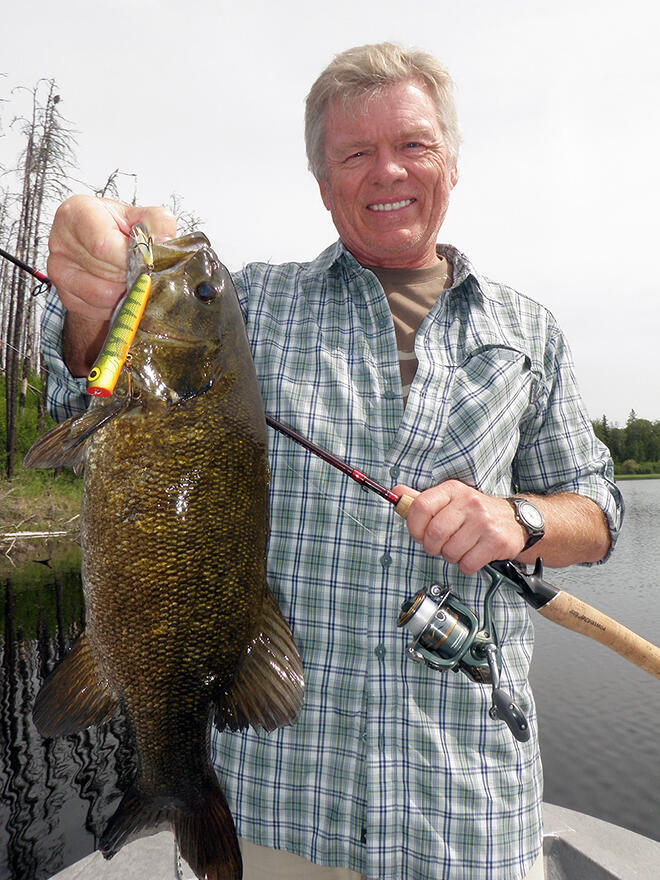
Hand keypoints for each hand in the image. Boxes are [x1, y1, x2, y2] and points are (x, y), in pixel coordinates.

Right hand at [48, 195, 176, 375]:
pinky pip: (98, 309)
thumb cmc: (119, 228)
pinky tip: (119, 288)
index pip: (102, 245)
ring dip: (126, 291)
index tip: (146, 261)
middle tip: (141, 269)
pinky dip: (116, 304)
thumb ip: (158, 222)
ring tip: (131, 277)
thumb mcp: (142, 216)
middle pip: (106, 272)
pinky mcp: (65, 295)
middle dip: (132, 275)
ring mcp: (58, 271)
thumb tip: (165, 241)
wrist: (101, 245)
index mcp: (76, 213)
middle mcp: (61, 241)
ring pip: (103, 295)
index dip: (130, 259)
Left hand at [393, 480, 527, 574]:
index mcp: (453, 490)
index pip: (421, 506)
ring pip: (450, 551)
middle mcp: (469, 503)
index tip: (418, 534)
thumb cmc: (475, 512)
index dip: (413, 526)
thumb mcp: (449, 499)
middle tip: (439, 546)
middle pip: (434, 533)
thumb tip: (396, 494)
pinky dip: (466, 565)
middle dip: (432, 547)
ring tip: (459, 548)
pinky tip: (472, 554)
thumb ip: (421, 499)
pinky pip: (467, 563)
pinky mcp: (496, 541)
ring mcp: (484, 522)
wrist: (515, 520)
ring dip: (450, 556)